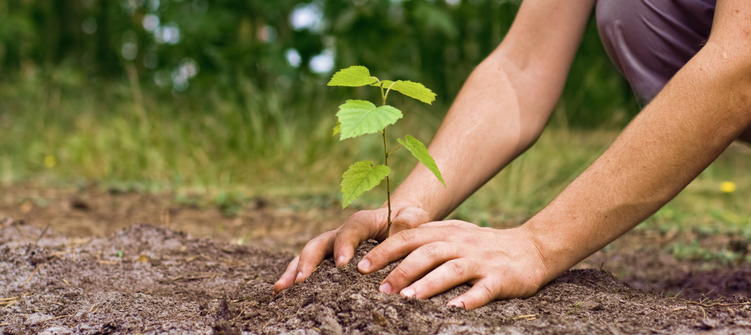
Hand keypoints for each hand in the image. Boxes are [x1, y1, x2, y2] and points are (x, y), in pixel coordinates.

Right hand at [273, 206, 430, 293]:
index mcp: (361, 222)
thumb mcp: (412, 218)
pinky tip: (282, 293)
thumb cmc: (406, 222)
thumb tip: (397, 232)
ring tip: (280, 289)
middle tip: (302, 280)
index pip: (350, 231)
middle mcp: (341, 233)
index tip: (342, 264)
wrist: (396, 222)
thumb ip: (407, 223)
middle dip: (308, 261)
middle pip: (319, 243)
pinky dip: (294, 278)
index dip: (344, 245)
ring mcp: (331, 247)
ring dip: (293, 272)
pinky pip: (308, 267)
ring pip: (308, 256)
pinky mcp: (328, 259)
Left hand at [357, 221, 548, 308]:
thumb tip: (386, 253)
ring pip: (452, 269)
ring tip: (409, 299)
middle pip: (427, 253)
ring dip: (429, 284)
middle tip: (381, 290)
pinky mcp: (501, 278)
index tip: (360, 267)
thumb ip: (425, 240)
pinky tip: (455, 310)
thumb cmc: (482, 246)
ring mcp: (481, 261)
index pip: (409, 238)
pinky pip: (484, 289)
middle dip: (402, 270)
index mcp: (446, 232)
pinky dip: (470, 299)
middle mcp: (461, 243)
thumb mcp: (454, 235)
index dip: (385, 251)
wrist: (532, 247)